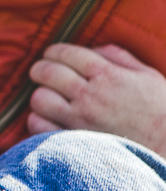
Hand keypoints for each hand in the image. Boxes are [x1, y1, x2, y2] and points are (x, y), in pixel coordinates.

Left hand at [29, 43, 165, 154]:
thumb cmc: (159, 110)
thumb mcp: (146, 75)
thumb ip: (118, 57)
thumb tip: (91, 49)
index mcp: (107, 75)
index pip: (68, 54)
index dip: (53, 51)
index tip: (49, 54)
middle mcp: (89, 95)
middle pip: (47, 73)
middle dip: (39, 69)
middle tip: (40, 72)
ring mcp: (78, 119)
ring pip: (39, 99)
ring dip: (39, 96)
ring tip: (46, 97)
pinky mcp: (71, 141)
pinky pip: (38, 126)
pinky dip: (37, 120)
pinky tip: (46, 119)